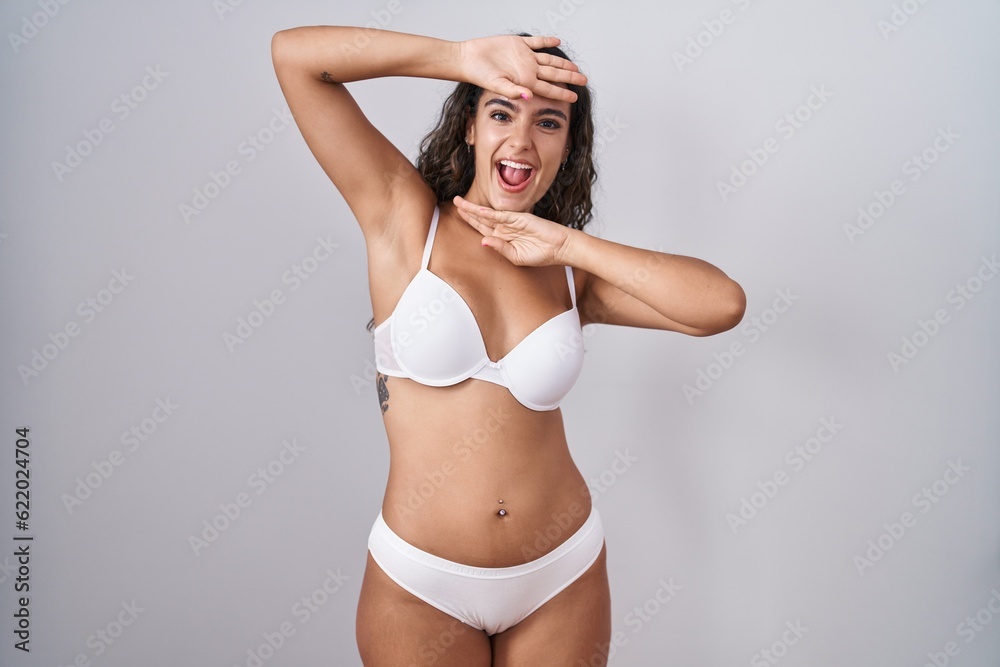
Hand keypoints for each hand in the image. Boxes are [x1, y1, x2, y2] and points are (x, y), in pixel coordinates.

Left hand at [453, 196, 572, 266]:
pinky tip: (477, 210)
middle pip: (482, 219)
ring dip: (473, 209)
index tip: (459, 216)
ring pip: (488, 215)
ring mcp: (512, 222)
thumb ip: (500, 248)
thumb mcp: (516, 257)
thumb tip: (483, 241)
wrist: (560, 248)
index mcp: (504, 239)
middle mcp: (506, 228)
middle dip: (468, 212)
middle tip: (455, 202)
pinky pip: (501, 216)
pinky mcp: (520, 218)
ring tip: (460, 202)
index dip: (471, 222)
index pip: (483, 229)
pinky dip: (488, 213)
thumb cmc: (541, 254)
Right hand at [459, 35, 586, 102]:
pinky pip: (536, 42)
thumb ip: (513, 91)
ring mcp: (524, 57)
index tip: (575, 96)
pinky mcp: (518, 44)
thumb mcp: (496, 85)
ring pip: (549, 60)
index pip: (549, 88)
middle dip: (570, 77)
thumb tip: (529, 97)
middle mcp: (528, 70)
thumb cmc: (479, 75)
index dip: (563, 92)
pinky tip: (557, 42)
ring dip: (562, 63)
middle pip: (554, 74)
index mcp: (525, 81)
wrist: (468, 59)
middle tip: (584, 80)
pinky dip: (547, 41)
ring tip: (575, 66)